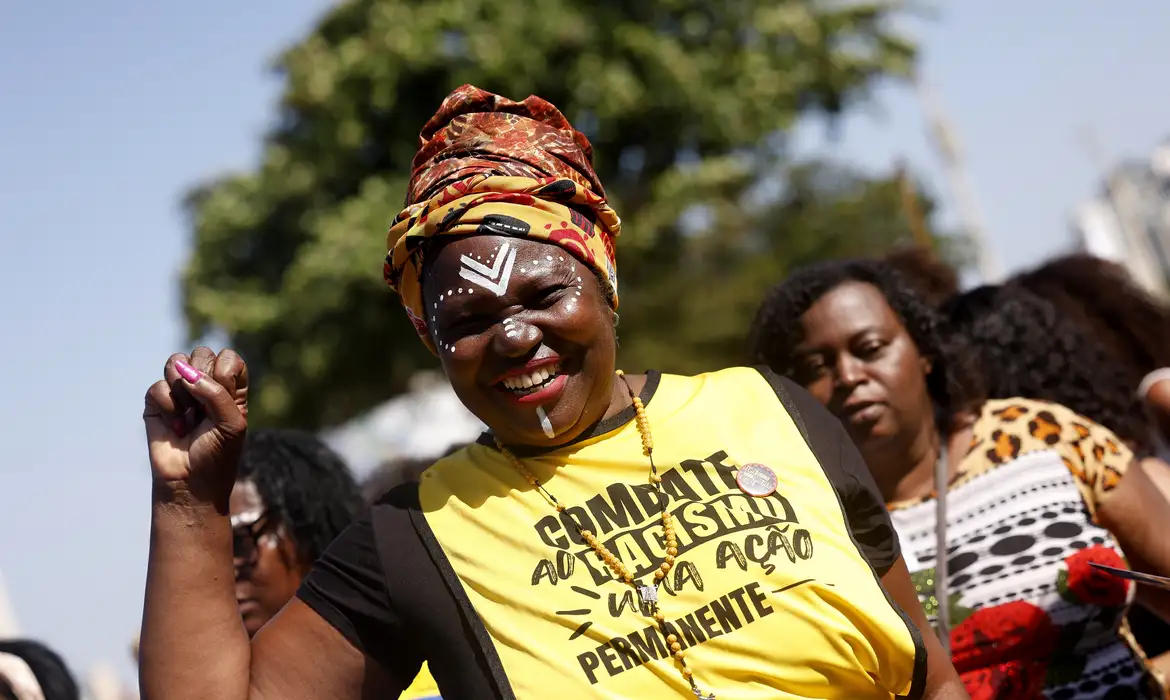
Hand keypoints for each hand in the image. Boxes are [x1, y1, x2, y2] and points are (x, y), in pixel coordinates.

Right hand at [143, 347, 247, 501]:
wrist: (190, 483)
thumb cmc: (218, 454)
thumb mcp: (231, 423)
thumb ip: (215, 392)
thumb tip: (185, 370)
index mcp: (231, 387)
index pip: (228, 357)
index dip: (224, 374)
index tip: (225, 400)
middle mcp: (206, 384)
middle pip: (201, 354)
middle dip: (203, 382)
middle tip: (205, 412)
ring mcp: (180, 391)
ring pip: (176, 362)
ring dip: (184, 394)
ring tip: (191, 418)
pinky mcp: (157, 402)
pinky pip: (158, 386)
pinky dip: (169, 408)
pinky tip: (177, 427)